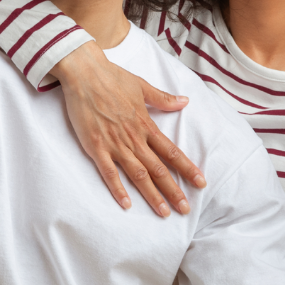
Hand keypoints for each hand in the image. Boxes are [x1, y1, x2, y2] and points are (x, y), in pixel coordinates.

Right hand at [47, 43, 200, 215]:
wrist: (84, 72)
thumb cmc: (112, 77)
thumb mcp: (142, 86)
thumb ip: (163, 99)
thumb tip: (185, 101)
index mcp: (145, 124)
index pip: (171, 151)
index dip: (187, 168)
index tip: (201, 183)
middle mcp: (133, 138)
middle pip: (158, 169)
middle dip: (173, 191)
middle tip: (185, 210)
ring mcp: (114, 144)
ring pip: (138, 174)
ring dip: (151, 195)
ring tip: (163, 213)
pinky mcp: (96, 146)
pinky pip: (109, 172)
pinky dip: (118, 189)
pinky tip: (127, 204)